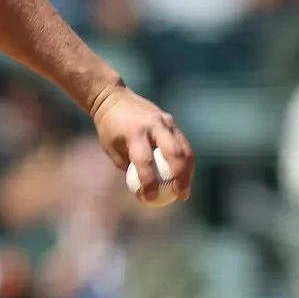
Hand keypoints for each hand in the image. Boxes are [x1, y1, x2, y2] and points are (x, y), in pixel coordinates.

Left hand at [89, 84, 194, 201]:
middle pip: (173, 153)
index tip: (150, 198)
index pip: (144, 160)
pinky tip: (185, 176)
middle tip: (180, 196)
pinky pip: (183, 143)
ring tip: (185, 191)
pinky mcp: (171, 121)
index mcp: (134, 132)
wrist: (114, 98)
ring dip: (188, 172)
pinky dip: (186, 161)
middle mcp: (153, 125)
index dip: (148, 181)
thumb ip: (128, 167)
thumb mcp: (112, 148)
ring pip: (184, 148)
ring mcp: (165, 121)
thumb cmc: (109, 128)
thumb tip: (143, 190)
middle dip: (180, 177)